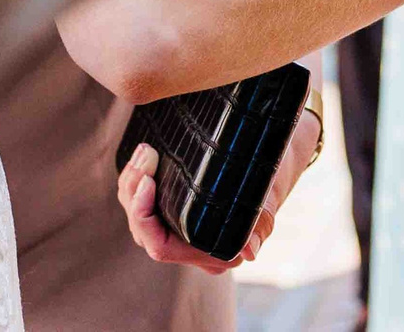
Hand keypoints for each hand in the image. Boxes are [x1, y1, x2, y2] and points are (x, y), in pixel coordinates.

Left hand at [119, 108, 323, 274]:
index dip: (144, 217)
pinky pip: (142, 202)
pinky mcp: (172, 209)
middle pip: (143, 230)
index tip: (147, 181)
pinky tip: (143, 155)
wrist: (270, 168)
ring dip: (132, 182)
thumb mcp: (265, 202)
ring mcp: (178, 228)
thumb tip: (249, 249)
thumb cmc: (267, 183)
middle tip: (146, 154)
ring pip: (138, 214)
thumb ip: (258, 226)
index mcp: (209, 252)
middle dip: (134, 193)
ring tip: (145, 150)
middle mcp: (189, 246)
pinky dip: (136, 180)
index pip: (160, 247)